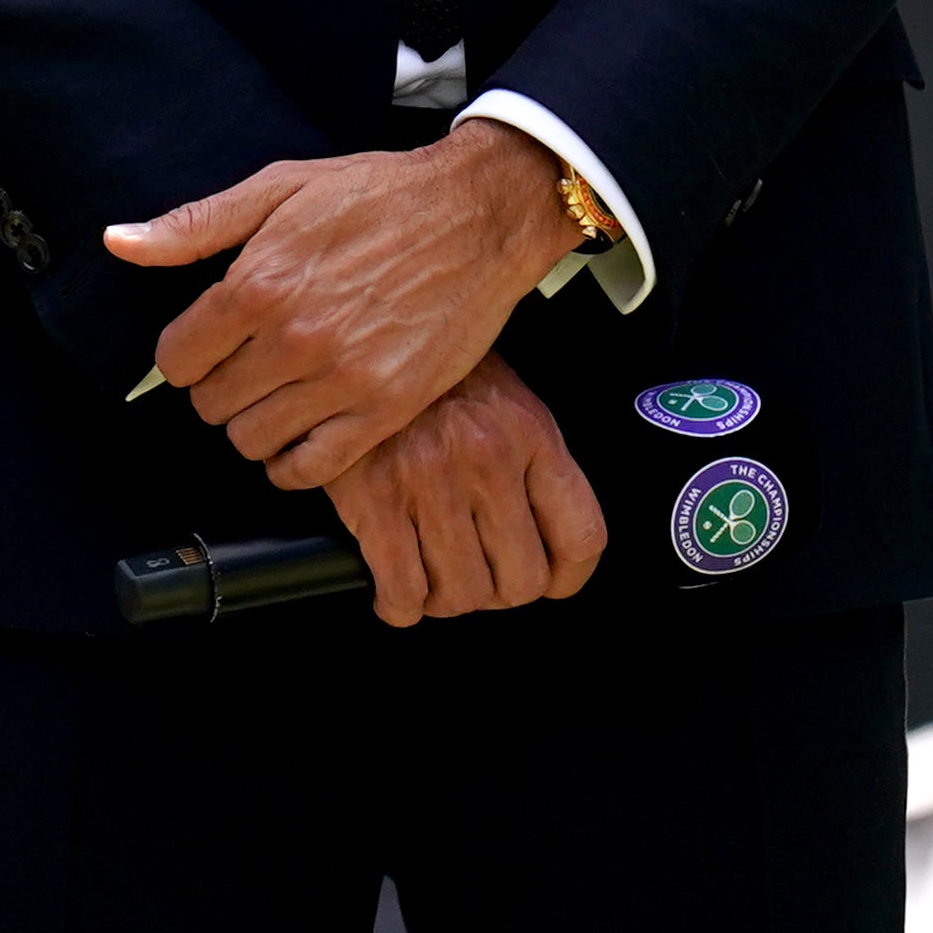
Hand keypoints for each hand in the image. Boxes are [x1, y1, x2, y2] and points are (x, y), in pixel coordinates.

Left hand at [105, 119, 568, 489]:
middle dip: (217, 387)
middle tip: (243, 366)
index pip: (176, 358)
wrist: (476, 214)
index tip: (202, 346)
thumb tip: (118, 242)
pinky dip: (294, 462)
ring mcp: (343, 380)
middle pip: (211, 404)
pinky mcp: (387, 410)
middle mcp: (294, 338)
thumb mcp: (278, 187)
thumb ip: (194, 225)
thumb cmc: (377, 195)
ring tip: (274, 395)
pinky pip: (312, 469)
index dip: (183, 354)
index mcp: (258, 284)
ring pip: (253, 440)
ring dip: (253, 423)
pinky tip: (300, 433)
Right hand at [320, 356, 604, 626]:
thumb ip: (528, 460)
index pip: (580, 537)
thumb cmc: (425, 369)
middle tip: (477, 579)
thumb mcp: (499, 396)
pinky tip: (394, 590)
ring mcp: (430, 479)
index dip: (566, 578)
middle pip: (521, 580)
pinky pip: (402, 589)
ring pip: (462, 594)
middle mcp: (487, 458)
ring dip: (446, 601)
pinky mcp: (373, 496)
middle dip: (497, 593)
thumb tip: (541, 534)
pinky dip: (399, 605)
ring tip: (432, 581)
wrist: (352, 327)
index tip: (549, 581)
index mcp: (528, 434)